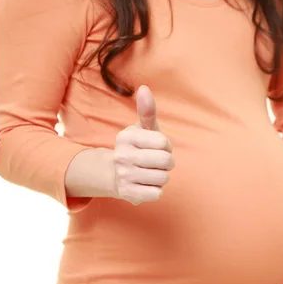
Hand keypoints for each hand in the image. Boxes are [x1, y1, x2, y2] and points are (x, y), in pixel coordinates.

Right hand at [112, 85, 173, 204]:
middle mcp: (122, 156)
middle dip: (167, 162)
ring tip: (150, 173)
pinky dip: (156, 190)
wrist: (115, 175)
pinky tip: (145, 185)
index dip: (166, 146)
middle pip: (166, 161)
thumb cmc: (138, 148)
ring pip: (163, 178)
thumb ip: (147, 111)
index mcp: (126, 137)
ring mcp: (124, 176)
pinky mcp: (128, 194)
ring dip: (162, 176)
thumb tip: (144, 88)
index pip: (164, 142)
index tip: (157, 147)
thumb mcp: (143, 129)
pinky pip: (157, 193)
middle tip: (156, 162)